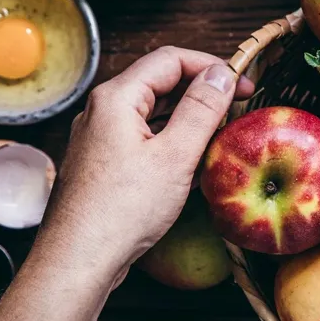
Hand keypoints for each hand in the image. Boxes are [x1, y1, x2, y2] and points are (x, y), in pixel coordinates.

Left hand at [33, 47, 254, 282]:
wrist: (76, 261)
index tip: (242, 85)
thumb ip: (201, 110)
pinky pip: (142, 138)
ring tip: (220, 136)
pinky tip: (191, 163)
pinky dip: (170, 141)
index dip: (212, 66)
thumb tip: (221, 75)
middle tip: (236, 110)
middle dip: (201, 92)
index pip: (170, 59)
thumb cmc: (121, 211)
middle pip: (160, 83)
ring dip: (188, 119)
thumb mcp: (174, 156)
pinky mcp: (102, 164)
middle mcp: (102, 111)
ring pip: (152, 113)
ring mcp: (99, 139)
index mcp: (116, 98)